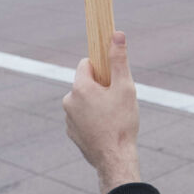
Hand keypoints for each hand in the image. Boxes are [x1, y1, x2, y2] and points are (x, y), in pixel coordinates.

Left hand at [63, 31, 141, 193]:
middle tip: (117, 100)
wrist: (115, 159)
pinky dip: (92, 119)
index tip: (113, 77)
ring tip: (113, 116)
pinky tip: (106, 128)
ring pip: (84, 101)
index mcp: (80, 87)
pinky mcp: (72, 133)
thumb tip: (116, 34)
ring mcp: (68, 119)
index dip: (102, 68)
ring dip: (96, 103)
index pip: (87, 64)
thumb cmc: (122, 122)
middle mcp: (69, 101)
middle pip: (86, 83)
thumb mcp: (125, 87)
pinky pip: (82, 117)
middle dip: (100, 87)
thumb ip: (119, 60)